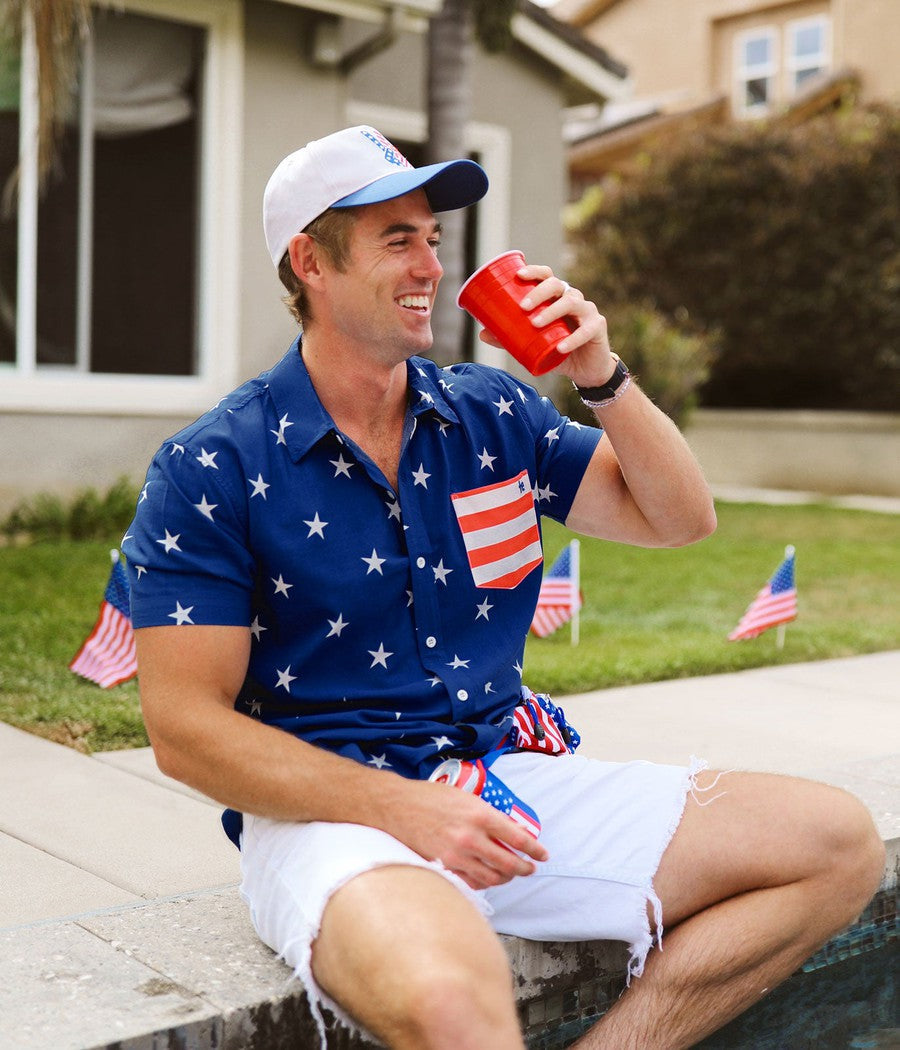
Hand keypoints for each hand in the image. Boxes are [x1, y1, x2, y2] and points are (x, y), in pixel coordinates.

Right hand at [385, 778, 548, 890]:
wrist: (397, 807)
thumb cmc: (430, 797)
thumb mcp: (465, 797)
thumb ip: (488, 815)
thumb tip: (511, 828)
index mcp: (480, 815)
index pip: (518, 837)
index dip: (534, 849)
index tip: (543, 855)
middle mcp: (471, 837)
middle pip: (509, 863)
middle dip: (524, 868)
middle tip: (529, 868)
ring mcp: (457, 855)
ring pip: (492, 878)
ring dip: (506, 878)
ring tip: (510, 874)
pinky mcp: (443, 867)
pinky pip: (471, 882)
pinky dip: (483, 883)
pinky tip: (487, 878)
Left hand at [478, 264, 615, 388]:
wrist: (585, 370)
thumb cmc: (557, 351)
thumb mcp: (533, 344)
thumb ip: (510, 338)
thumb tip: (482, 333)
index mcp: (556, 297)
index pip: (546, 276)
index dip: (534, 272)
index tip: (518, 276)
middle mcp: (572, 298)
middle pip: (557, 285)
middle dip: (539, 292)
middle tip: (523, 307)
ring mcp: (587, 311)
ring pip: (571, 303)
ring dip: (552, 311)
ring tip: (536, 324)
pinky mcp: (598, 327)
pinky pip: (586, 330)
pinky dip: (573, 338)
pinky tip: (561, 347)